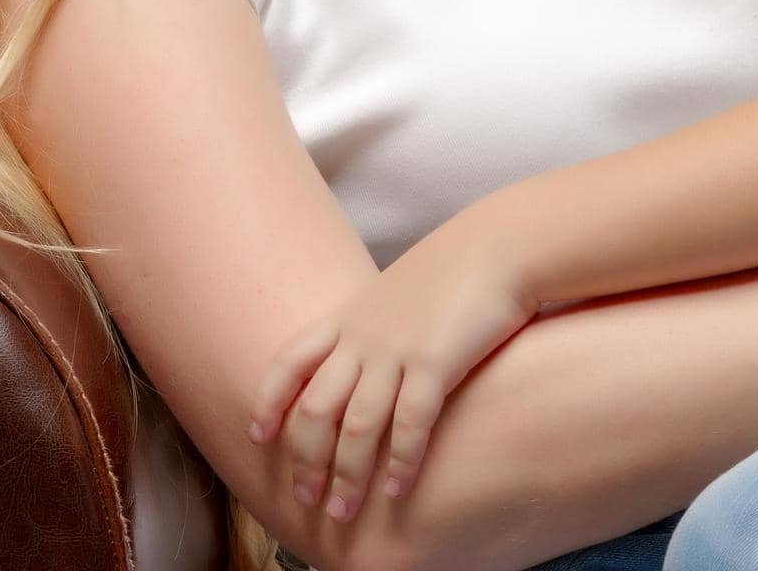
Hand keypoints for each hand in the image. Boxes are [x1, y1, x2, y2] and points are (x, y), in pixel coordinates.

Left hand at [248, 219, 536, 521]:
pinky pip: (408, 425)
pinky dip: (399, 463)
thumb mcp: (396, 290)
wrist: (499, 244)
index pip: (289, 361)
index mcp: (349, 316)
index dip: (269, 402)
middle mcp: (363, 336)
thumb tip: (363, 357)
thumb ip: (372, 324)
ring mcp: (396, 349)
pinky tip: (396, 488)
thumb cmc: (454, 269)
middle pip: (315, 408)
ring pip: (355, 427)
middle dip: (305, 460)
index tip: (259, 436)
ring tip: (342, 512)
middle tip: (306, 498)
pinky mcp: (435, 362)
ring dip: (346, 476)